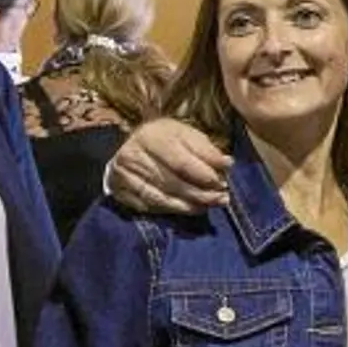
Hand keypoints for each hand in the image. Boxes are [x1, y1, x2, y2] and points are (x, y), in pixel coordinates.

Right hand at [109, 118, 231, 214]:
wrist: (129, 147)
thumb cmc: (164, 140)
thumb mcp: (186, 135)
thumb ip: (206, 150)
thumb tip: (227, 164)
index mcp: (151, 136)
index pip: (181, 162)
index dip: (204, 175)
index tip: (222, 183)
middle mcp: (133, 155)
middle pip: (172, 182)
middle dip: (201, 194)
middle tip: (222, 199)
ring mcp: (123, 176)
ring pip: (161, 198)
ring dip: (190, 206)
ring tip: (210, 206)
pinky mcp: (120, 192)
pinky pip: (151, 207)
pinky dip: (173, 211)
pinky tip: (190, 209)